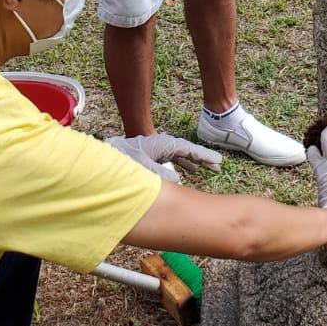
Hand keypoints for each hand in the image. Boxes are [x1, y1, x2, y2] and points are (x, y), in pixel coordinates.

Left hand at [106, 132, 223, 183]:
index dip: (203, 156)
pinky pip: (174, 159)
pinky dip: (184, 164)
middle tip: (218, 167)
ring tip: (209, 169)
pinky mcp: (155, 155)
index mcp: (164, 144)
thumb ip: (161, 174)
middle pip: (188, 151)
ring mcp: (159, 149)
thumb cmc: (124, 158)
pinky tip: (190, 171)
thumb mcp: (143, 168)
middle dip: (203, 158)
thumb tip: (178, 180)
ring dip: (195, 162)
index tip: (217, 161)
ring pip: (182, 155)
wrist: (108, 152)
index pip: (188, 149)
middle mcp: (164, 145)